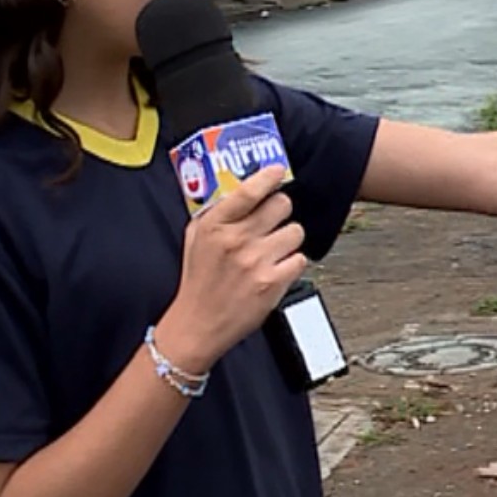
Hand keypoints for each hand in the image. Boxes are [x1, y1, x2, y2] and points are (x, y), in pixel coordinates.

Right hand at [155, 167, 306, 371]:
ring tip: (272, 251)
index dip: (268, 177)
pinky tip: (275, 270)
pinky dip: (291, 263)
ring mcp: (256, 261)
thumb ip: (218, 211)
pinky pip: (300, 258)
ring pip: (296, 231)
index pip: (248, 191)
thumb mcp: (196, 238)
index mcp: (215, 226)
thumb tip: (244, 187)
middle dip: (280, 211)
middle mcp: (236, 240)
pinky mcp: (273, 282)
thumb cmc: (199, 280)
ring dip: (288, 239)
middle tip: (272, 222)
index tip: (277, 171)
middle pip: (282, 205)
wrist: (198, 325)